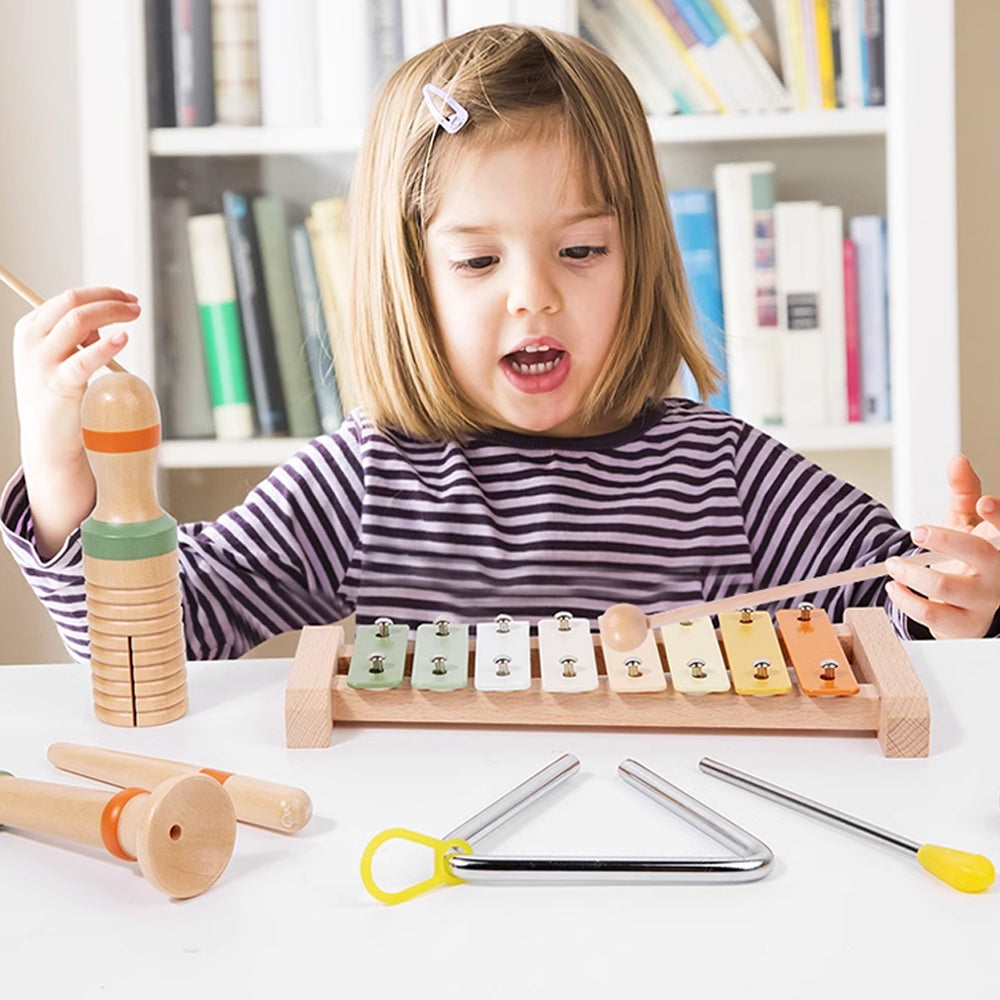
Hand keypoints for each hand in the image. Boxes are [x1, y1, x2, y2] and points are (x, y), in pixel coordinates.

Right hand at [12, 287, 138, 556]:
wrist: (49, 441)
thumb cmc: (59, 398)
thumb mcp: (59, 359)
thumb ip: (76, 339)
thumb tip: (102, 324)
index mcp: (29, 329)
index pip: (67, 298)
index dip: (100, 294)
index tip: (126, 299)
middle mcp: (31, 340)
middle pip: (72, 302)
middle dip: (108, 298)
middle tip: (135, 305)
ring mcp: (42, 362)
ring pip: (78, 321)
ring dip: (111, 312)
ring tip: (135, 314)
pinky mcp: (60, 384)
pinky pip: (83, 359)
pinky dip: (105, 346)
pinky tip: (122, 338)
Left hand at [886, 455, 999, 637]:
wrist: (964, 603)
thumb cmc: (968, 556)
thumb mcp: (965, 521)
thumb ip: (962, 490)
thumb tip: (958, 460)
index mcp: (999, 544)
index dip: (998, 516)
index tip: (983, 502)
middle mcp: (998, 573)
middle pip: (978, 554)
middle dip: (943, 539)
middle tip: (915, 531)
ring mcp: (983, 601)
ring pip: (946, 586)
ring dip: (910, 572)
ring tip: (893, 565)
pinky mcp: (964, 625)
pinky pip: (931, 613)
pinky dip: (905, 599)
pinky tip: (894, 588)